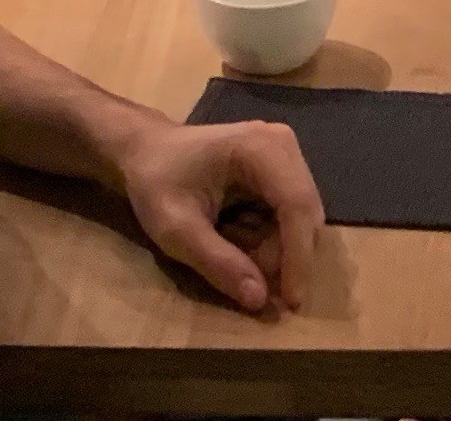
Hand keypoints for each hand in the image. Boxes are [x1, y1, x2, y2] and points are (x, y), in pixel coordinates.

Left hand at [102, 116, 325, 317]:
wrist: (146, 151)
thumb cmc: (155, 182)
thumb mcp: (175, 228)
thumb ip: (217, 262)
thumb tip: (259, 300)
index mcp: (262, 148)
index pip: (297, 207)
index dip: (299, 258)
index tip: (291, 303)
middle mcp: (284, 147)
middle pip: (304, 217)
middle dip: (281, 258)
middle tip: (243, 281)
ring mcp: (287, 157)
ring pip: (300, 222)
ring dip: (271, 250)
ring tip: (226, 243)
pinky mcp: (282, 171)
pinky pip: (289, 219)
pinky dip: (267, 239)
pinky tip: (234, 234)